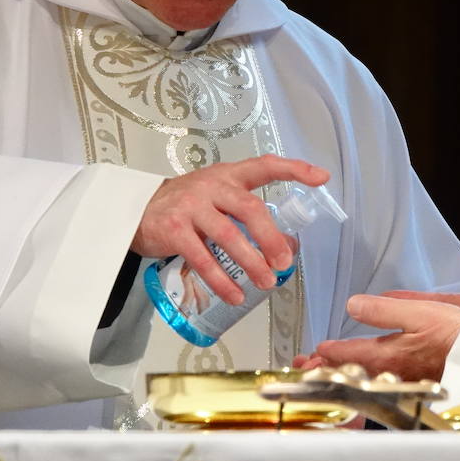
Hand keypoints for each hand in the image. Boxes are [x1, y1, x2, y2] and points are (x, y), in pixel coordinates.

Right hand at [131, 155, 328, 304]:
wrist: (137, 210)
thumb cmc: (187, 205)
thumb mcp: (217, 198)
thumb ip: (246, 214)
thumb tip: (286, 246)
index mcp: (228, 175)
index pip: (265, 165)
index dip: (294, 169)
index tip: (322, 178)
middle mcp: (211, 187)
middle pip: (249, 208)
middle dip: (271, 237)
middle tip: (285, 262)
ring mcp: (191, 207)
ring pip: (228, 236)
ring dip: (250, 263)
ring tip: (266, 283)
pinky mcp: (174, 230)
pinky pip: (203, 259)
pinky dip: (221, 280)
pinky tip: (235, 294)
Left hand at [307, 291, 459, 381]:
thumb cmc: (459, 334)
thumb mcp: (418, 311)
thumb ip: (382, 309)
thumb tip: (353, 304)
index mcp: (386, 354)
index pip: (346, 353)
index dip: (327, 351)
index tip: (315, 350)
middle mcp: (391, 372)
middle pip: (351, 371)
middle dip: (328, 367)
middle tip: (308, 367)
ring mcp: (404, 380)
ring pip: (366, 377)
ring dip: (345, 372)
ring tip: (330, 368)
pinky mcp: (417, 383)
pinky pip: (383, 382)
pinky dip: (368, 378)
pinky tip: (369, 374)